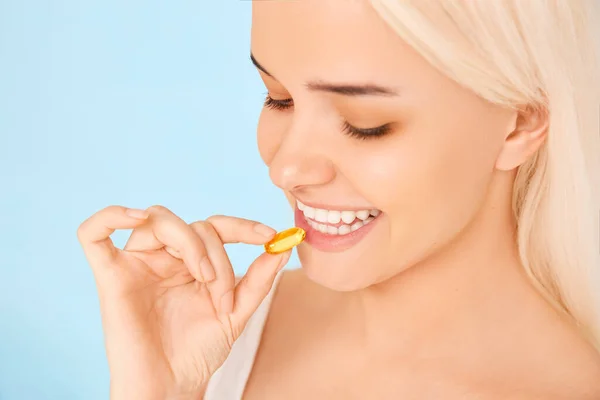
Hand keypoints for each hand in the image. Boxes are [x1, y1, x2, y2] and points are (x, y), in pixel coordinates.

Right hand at [77, 205, 289, 398]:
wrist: (172, 387)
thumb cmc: (199, 352)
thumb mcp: (236, 311)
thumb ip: (258, 279)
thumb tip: (284, 244)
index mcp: (190, 263)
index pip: (214, 227)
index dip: (242, 226)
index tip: (270, 237)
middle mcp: (163, 259)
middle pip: (191, 225)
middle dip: (216, 254)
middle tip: (222, 293)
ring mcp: (136, 265)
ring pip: (158, 221)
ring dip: (191, 244)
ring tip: (204, 280)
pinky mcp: (110, 277)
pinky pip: (93, 234)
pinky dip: (110, 215)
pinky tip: (136, 218)